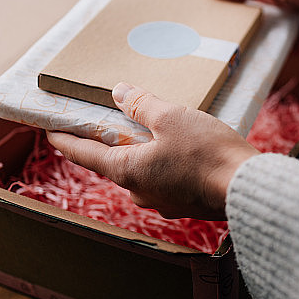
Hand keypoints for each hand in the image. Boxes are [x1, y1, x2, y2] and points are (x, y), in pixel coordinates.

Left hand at [47, 83, 258, 219]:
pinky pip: (167, 179)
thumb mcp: (171, 117)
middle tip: (115, 119)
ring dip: (145, 152)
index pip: (84, 154)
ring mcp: (164, 202)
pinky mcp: (186, 204)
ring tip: (160, 130)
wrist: (247, 188)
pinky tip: (185, 150)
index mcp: (127, 171)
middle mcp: (140, 192)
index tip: (51, 132)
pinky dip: (168, 163)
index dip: (65, 140)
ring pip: (145, 171)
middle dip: (115, 142)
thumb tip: (120, 94)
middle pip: (116, 162)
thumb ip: (142, 105)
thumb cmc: (207, 153)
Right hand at [180, 0, 298, 52]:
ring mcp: (270, 26)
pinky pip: (261, 56)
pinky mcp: (283, 46)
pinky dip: (247, 62)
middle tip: (175, 31)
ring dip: (221, 44)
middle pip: (225, 13)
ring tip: (193, 54)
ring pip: (240, 36)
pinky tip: (229, 72)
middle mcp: (260, 3)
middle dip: (201, 20)